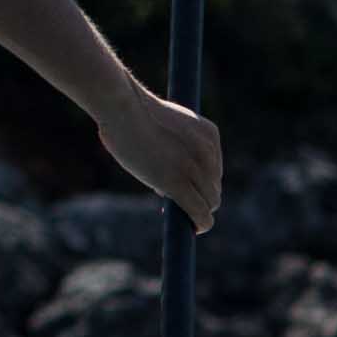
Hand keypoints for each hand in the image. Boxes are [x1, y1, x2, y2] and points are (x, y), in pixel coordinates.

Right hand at [105, 89, 223, 230]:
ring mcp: (194, 168)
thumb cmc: (132, 112)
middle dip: (199, 198)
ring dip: (198, 212)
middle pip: (213, 187)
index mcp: (209, 134)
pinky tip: (196, 228)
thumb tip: (165, 184)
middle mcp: (208, 151)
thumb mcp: (167, 127)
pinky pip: (199, 212)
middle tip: (180, 205)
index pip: (214, 169)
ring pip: (209, 202)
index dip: (200, 183)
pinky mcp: (178, 183)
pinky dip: (200, 224)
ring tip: (185, 217)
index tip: (187, 190)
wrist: (123, 108)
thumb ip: (175, 149)